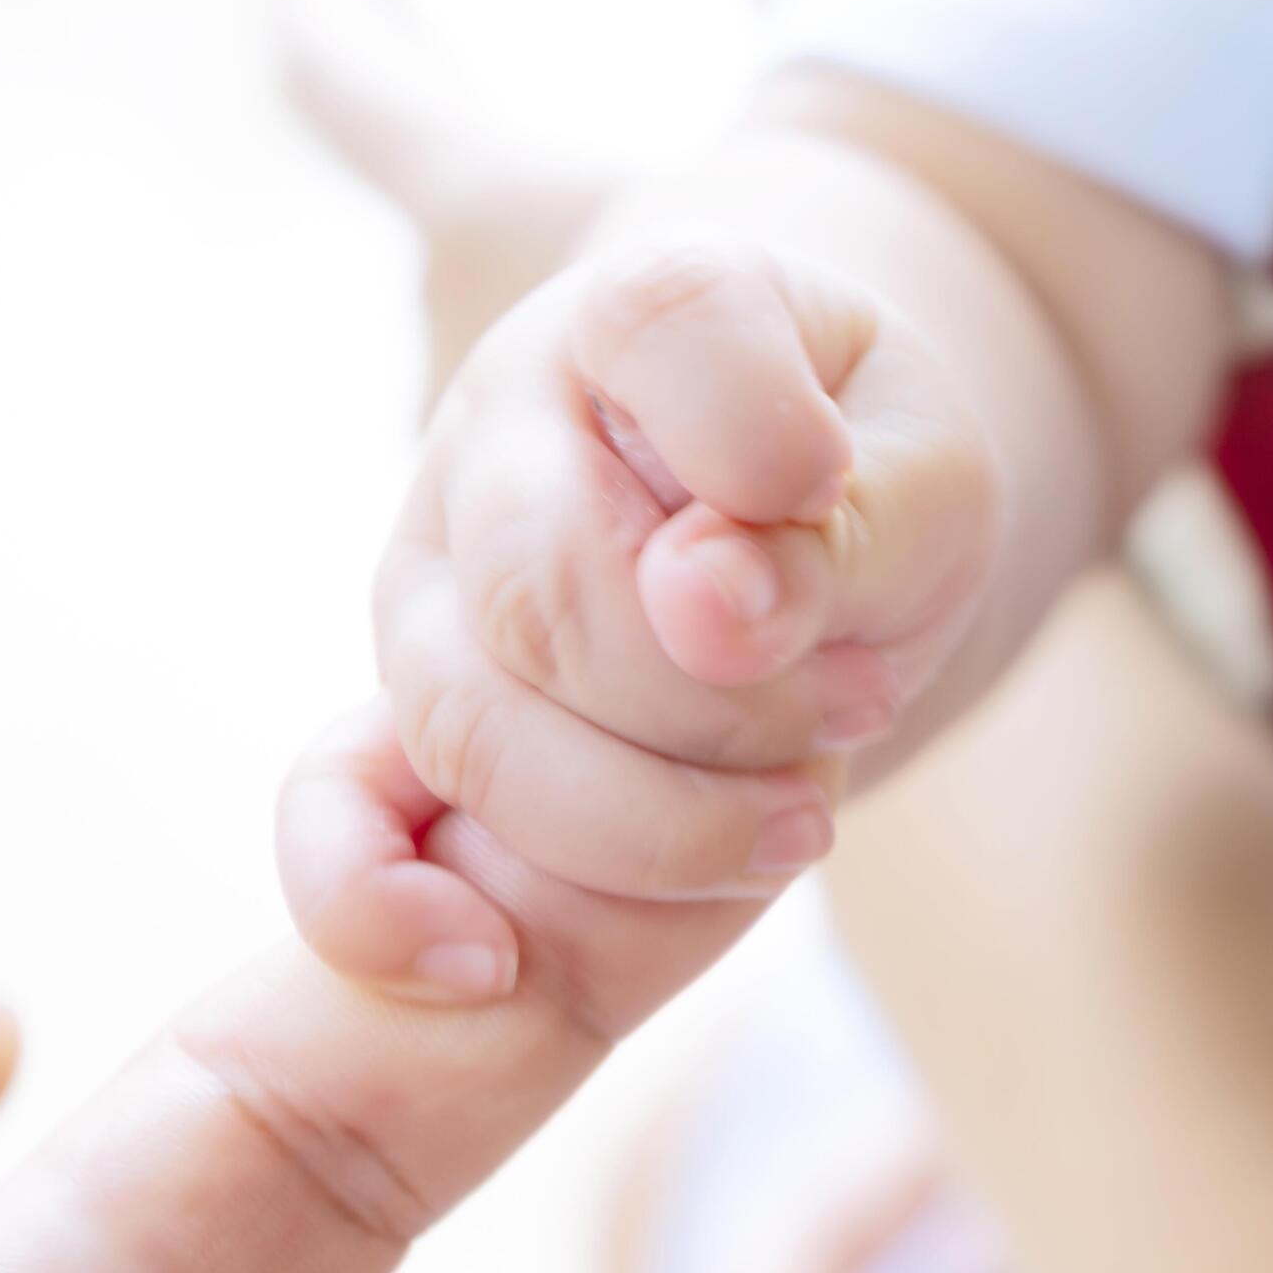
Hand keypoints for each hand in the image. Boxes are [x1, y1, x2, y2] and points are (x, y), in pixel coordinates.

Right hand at [288, 229, 1000, 1002]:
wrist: (812, 518)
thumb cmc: (877, 480)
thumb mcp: (930, 480)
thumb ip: (845, 529)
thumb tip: (705, 608)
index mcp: (649, 307)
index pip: (669, 333)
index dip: (767, 455)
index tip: (836, 499)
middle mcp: (504, 419)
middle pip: (555, 595)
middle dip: (728, 705)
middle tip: (858, 702)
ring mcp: (435, 564)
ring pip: (478, 728)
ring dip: (661, 821)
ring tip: (804, 808)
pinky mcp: (411, 698)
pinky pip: (343, 815)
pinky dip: (398, 906)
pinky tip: (486, 964)